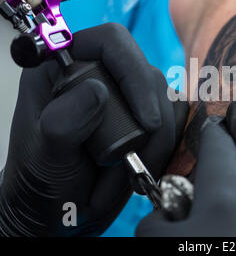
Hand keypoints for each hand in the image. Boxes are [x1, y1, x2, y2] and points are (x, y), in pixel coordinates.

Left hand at [0, 23, 188, 236]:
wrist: (59, 212)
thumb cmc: (41, 182)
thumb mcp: (43, 156)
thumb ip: (62, 123)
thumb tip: (97, 90)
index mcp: (64, 68)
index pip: (111, 43)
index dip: (134, 72)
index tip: (148, 121)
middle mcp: (99, 75)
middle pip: (146, 74)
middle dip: (151, 123)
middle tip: (135, 162)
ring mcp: (125, 97)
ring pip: (167, 99)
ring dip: (160, 141)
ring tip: (132, 173)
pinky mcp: (144, 119)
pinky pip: (174, 120)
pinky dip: (168, 146)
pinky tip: (146, 168)